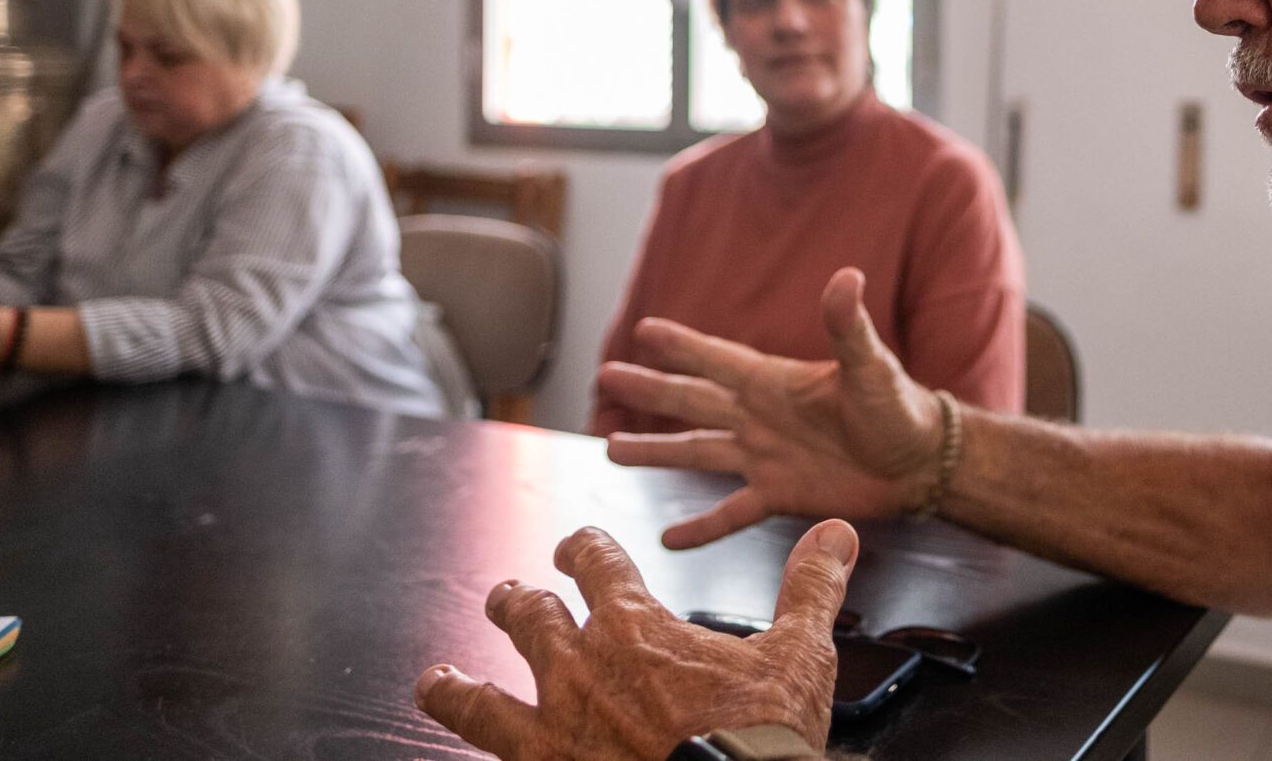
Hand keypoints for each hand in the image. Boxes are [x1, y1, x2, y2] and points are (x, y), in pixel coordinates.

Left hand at [416, 520, 856, 759]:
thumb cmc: (758, 738)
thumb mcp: (798, 654)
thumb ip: (810, 588)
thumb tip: (834, 533)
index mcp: (636, 628)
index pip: (594, 562)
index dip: (580, 547)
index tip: (573, 545)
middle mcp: (581, 670)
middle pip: (530, 620)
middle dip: (517, 603)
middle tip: (508, 595)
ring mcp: (554, 730)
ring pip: (483, 699)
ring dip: (458, 686)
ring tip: (436, 679)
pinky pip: (491, 757)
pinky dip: (472, 749)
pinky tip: (463, 753)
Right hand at [597, 268, 944, 548]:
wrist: (922, 463)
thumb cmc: (900, 407)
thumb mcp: (870, 365)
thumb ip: (848, 325)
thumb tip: (846, 276)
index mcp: (775, 382)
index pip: (716, 359)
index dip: (681, 346)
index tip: (643, 331)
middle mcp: (761, 416)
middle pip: (693, 401)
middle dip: (651, 390)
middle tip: (606, 376)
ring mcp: (766, 456)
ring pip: (698, 451)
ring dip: (657, 452)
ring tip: (613, 448)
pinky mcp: (780, 496)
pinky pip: (730, 513)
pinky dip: (701, 526)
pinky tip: (668, 537)